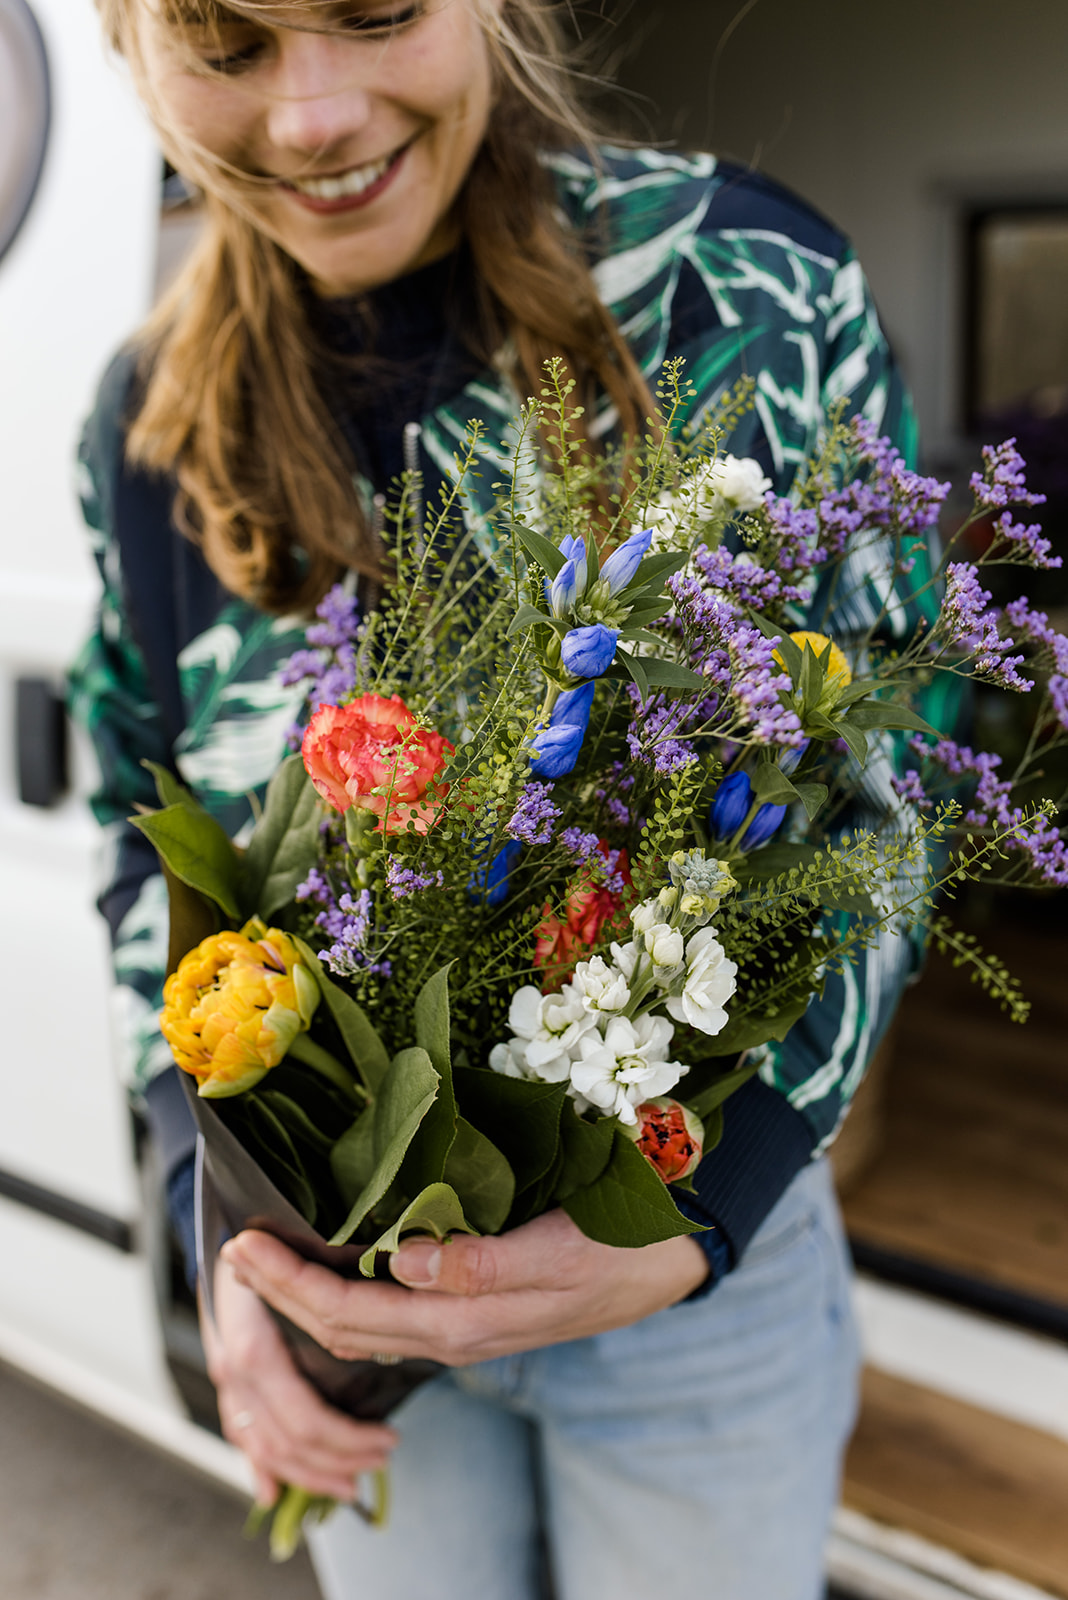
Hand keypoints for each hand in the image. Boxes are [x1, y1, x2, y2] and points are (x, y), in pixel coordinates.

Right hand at [201, 1255, 398, 1503]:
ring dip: (311, 1472)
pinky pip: (241, 1435)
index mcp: (254, 1350)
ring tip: (353, 1482)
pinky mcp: (225, 1380)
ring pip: (267, 1448)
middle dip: (341, 1459)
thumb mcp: (305, 1261)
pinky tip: (273, 1491)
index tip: (391, 1438)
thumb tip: (411, 1280)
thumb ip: (345, 1290)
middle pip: (290, 1442)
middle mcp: (234, 1373)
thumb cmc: (267, 1238)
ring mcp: (226, 1380)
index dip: (350, 1439)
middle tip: (385, 1456)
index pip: (305, 1420)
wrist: (222, 1228)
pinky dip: (260, 1467)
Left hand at [221, 1210, 708, 1368]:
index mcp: (464, 1322)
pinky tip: (341, 1266)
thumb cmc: (620, 1246)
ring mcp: (466, 1326)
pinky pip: (396, 1316)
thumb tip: (402, 1263)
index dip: (289, 1287)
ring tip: (272, 1260)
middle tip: (234, 1251)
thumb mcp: (558, 1251)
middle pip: (346, 1329)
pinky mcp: (479, 1310)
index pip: (351, 1315)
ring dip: (310, 1299)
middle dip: (282, 1296)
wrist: (674, 1261)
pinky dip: (351, 1296)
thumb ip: (482, 1265)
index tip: (241, 1247)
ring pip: (367, 1327)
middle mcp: (454, 1333)